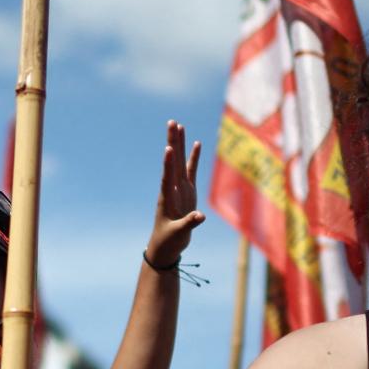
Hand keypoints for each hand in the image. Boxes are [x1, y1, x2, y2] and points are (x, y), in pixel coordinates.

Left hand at [145, 119, 204, 266]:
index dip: (168, 163)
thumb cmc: (169, 240)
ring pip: (180, 161)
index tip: (168, 147)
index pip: (167, 177)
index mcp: (167, 198)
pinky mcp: (187, 191)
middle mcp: (172, 188)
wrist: (167, 245)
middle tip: (171, 122)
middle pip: (172, 161)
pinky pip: (191, 170)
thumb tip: (201, 216)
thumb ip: (189, 223)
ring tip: (179, 125)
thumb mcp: (178, 233)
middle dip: (172, 142)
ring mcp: (179, 188)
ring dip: (180, 144)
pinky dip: (193, 157)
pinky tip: (196, 143)